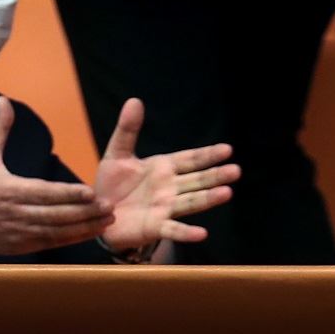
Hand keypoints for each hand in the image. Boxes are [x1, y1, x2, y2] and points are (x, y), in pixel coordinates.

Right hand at [0, 97, 113, 258]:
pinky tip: (92, 232)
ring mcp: (21, 232)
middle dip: (85, 212)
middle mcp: (17, 213)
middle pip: (56, 215)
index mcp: (10, 191)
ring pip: (59, 231)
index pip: (45, 193)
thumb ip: (0, 130)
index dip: (68, 194)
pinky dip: (74, 239)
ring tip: (108, 220)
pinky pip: (53, 243)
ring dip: (85, 227)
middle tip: (109, 206)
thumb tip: (4, 101)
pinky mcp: (24, 246)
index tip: (90, 191)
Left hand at [94, 98, 239, 250]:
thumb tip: (134, 100)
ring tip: (227, 193)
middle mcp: (170, 188)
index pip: (190, 160)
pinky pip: (172, 229)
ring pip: (191, 202)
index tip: (227, 150)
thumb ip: (128, 130)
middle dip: (215, 175)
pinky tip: (201, 234)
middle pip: (197, 180)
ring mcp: (165, 208)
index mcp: (164, 168)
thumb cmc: (113, 184)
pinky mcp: (155, 226)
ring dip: (208, 198)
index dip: (208, 155)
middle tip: (236, 171)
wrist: (98, 214)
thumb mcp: (117, 153)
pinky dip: (186, 232)